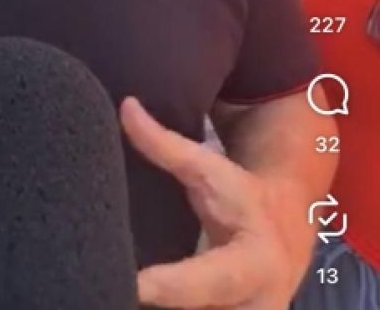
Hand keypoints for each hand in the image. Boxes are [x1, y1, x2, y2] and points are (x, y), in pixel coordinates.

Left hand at [122, 98, 308, 308]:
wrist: (287, 230)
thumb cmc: (242, 194)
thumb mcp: (211, 170)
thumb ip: (166, 144)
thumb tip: (126, 107)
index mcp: (255, 263)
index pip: (210, 280)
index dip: (172, 286)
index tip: (137, 284)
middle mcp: (256, 308)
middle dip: (163, 308)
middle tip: (112, 293)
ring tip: (111, 297)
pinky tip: (123, 300)